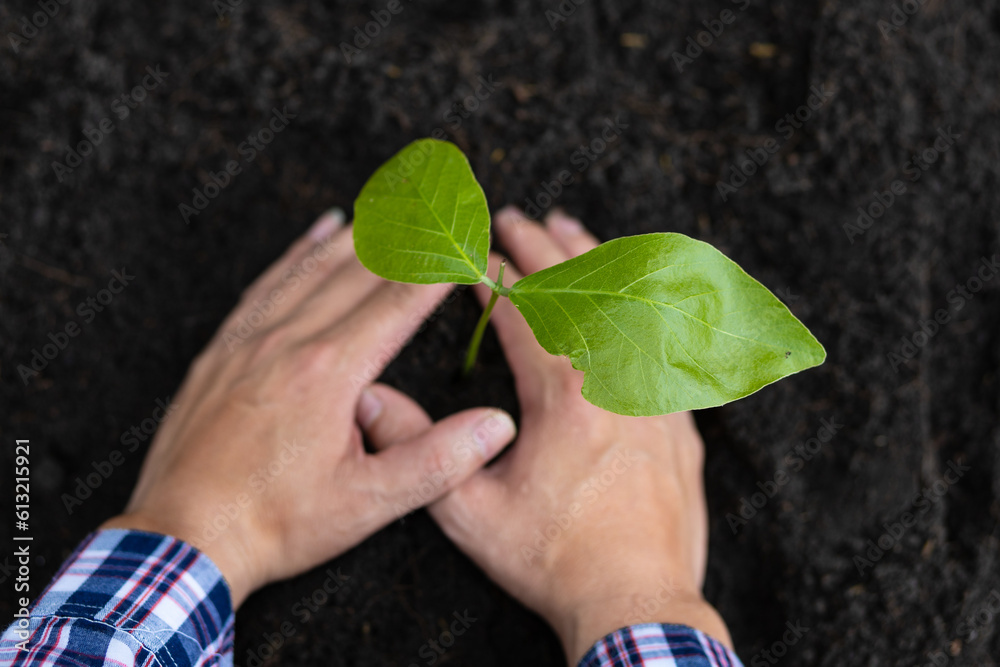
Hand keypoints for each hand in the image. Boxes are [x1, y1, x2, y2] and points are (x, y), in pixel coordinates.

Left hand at [102, 210, 516, 607]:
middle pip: (359, 269)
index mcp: (330, 373)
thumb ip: (436, 461)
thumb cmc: (276, 525)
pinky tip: (318, 232)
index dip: (440, 264)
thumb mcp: (367, 504)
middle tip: (442, 201)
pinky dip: (298, 251)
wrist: (182, 537)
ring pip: (312, 266)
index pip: (400, 301)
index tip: (469, 237)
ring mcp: (249, 340)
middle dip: (409, 232)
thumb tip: (495, 426)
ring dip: (359, 230)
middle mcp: (289, 341)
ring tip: (393, 201)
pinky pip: (267, 283)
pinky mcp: (222, 350)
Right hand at [359, 207, 730, 663]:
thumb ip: (417, 449)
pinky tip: (627, 288)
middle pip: (575, 289)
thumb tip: (370, 402)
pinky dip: (637, 299)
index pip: (521, 310)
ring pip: (624, 302)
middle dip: (540, 246)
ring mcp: (655, 392)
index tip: (468, 251)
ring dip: (592, 259)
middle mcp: (615, 378)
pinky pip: (660, 334)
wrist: (636, 600)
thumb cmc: (553, 561)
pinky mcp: (678, 414)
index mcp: (562, 395)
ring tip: (568, 228)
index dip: (489, 273)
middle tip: (514, 217)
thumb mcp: (468, 513)